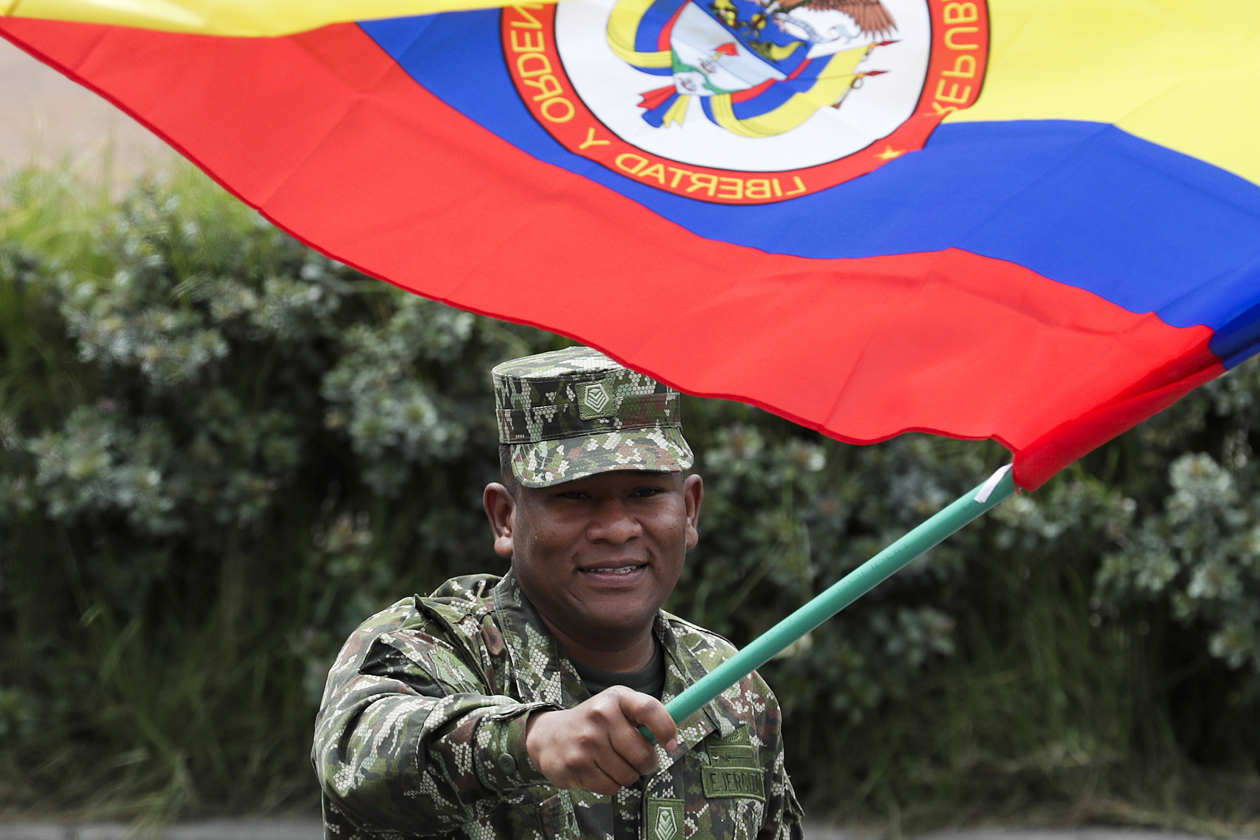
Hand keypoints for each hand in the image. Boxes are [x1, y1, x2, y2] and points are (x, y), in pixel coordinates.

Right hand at [524, 686, 678, 794]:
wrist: (549, 735)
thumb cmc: (595, 722)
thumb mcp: (617, 707)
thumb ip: (645, 717)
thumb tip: (674, 738)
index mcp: (616, 698)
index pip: (649, 709)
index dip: (666, 729)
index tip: (670, 744)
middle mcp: (600, 716)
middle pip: (643, 755)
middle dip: (646, 763)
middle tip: (636, 758)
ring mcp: (586, 742)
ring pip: (628, 775)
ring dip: (627, 775)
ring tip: (611, 761)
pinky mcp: (576, 766)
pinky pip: (611, 787)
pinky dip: (610, 784)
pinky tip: (597, 770)